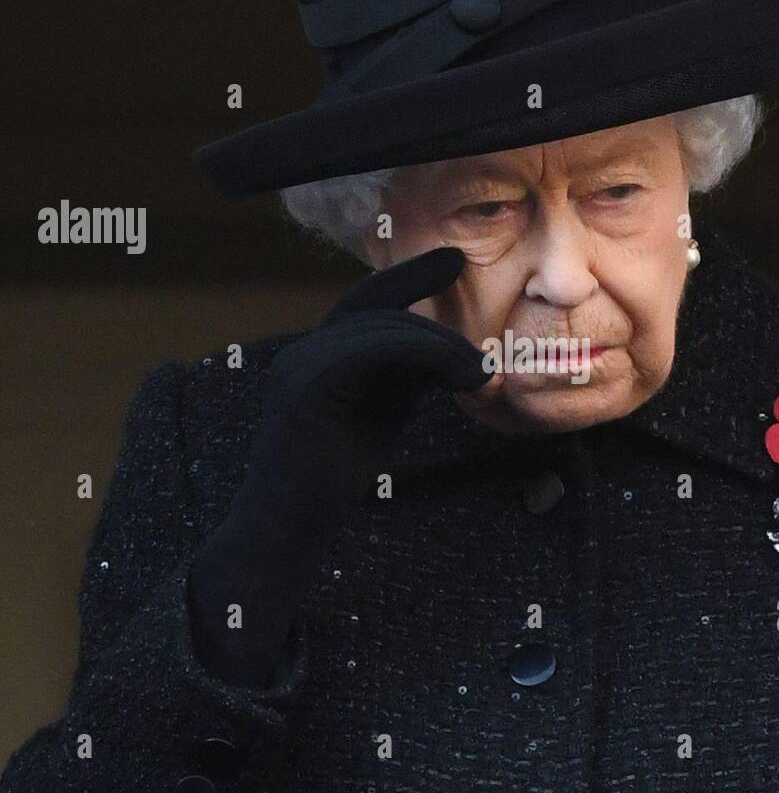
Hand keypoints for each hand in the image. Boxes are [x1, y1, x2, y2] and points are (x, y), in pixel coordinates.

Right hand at [187, 246, 489, 687]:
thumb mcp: (380, 415)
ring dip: (440, 345)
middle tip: (479, 323)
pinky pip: (371, 350)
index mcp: (317, 358)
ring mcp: (298, 367)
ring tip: (478, 374)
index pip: (365, 303)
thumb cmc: (328, 482)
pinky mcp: (305, 388)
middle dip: (427, 294)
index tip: (453, 261)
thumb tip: (449, 350)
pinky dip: (423, 355)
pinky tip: (458, 377)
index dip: (408, 277)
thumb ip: (403, 378)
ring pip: (380, 328)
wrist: (284, 531)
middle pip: (373, 305)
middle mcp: (302, 353)